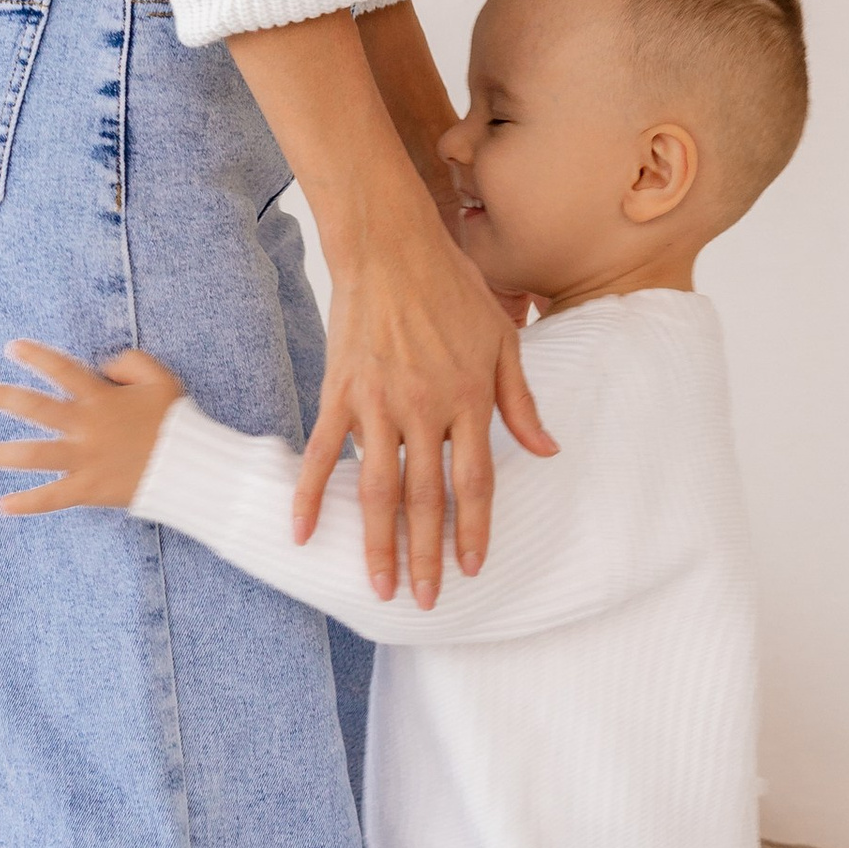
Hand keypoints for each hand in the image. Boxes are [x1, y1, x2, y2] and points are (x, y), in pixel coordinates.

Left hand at [0, 341, 184, 514]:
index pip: (62, 370)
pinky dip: (26, 504)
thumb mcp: (161, 379)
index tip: (11, 348)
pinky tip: (0, 506)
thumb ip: (131, 362)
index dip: (36, 356)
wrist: (191, 467)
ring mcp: (85, 459)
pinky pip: (52, 498)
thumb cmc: (177, 422)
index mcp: (101, 398)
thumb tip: (102, 366)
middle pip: (36, 408)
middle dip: (4, 399)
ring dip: (4, 455)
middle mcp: (87, 426)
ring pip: (36, 455)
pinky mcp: (89, 488)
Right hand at [298, 192, 551, 605]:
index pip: (474, 482)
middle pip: (424, 498)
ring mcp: (377, 403)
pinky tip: (301, 532)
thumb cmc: (452, 289)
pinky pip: (320, 452)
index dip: (473, 529)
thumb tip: (546, 451)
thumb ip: (522, 402)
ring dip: (377, 543)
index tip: (472, 567)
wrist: (391, 246)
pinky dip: (309, 494)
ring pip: (375, 489)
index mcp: (470, 399)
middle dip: (426, 555)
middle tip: (426, 600)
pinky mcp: (339, 392)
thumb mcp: (503, 340)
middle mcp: (425, 409)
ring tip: (378, 586)